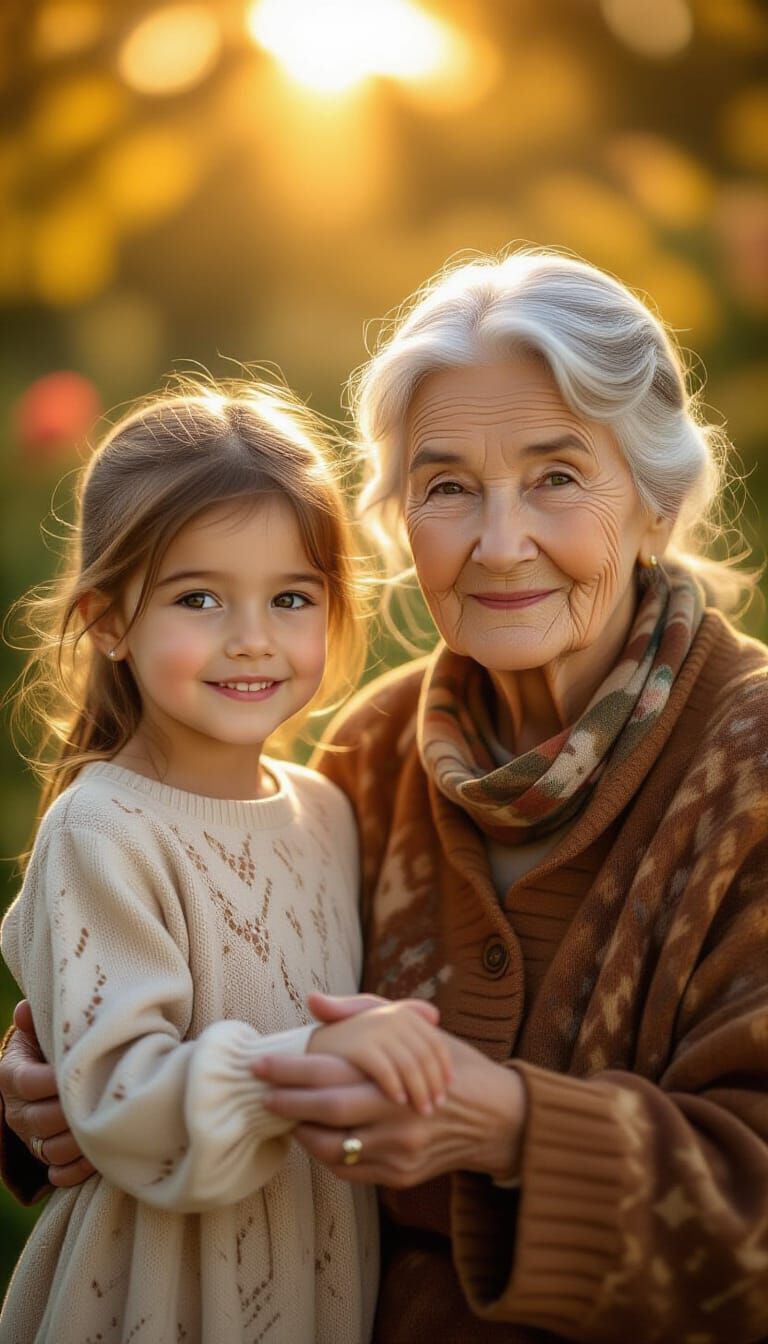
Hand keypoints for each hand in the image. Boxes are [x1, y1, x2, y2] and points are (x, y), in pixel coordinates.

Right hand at [0, 1000, 93, 1187]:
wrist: (39, 1078)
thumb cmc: (46, 1047)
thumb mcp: (37, 1030)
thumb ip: (34, 1020)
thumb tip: (25, 1009)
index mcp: (12, 1077)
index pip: (28, 1082)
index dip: (53, 1079)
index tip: (81, 1069)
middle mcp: (18, 1112)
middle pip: (41, 1119)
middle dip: (73, 1112)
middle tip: (104, 1100)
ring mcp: (31, 1139)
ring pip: (52, 1150)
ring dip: (81, 1142)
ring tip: (108, 1125)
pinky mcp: (46, 1159)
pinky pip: (59, 1173)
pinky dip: (78, 1169)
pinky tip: (101, 1155)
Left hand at [258, 1030, 525, 1188]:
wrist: (500, 1117)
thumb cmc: (453, 1064)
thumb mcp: (417, 1030)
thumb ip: (363, 1012)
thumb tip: (315, 1001)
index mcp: (397, 1076)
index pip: (329, 1074)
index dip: (289, 1071)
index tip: (261, 1065)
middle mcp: (397, 1117)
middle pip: (325, 1113)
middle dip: (287, 1102)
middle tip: (263, 1093)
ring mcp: (400, 1153)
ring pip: (332, 1150)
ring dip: (304, 1134)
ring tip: (290, 1117)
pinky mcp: (403, 1177)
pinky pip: (351, 1170)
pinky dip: (329, 1156)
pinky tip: (322, 1137)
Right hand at [307, 995, 451, 1115]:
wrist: (315, 1050)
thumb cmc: (356, 1044)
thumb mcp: (383, 1030)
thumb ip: (409, 1025)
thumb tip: (435, 1014)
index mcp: (403, 1013)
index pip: (435, 1043)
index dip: (444, 1068)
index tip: (447, 1090)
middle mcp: (392, 1016)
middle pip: (426, 1055)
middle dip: (434, 1083)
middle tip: (438, 1107)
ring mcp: (375, 1030)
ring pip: (409, 1065)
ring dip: (419, 1090)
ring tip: (423, 1110)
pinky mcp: (359, 1046)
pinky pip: (385, 1070)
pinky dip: (395, 1087)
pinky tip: (399, 1102)